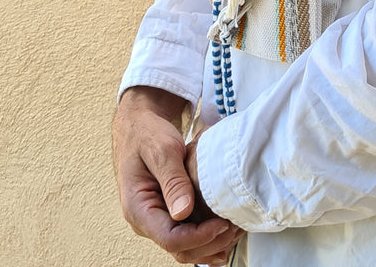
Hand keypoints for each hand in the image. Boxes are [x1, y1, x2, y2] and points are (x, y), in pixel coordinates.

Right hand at [113, 86, 242, 265]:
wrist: (140, 126)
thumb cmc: (147, 134)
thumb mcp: (162, 150)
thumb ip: (173, 180)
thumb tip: (183, 212)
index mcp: (138, 209)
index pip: (170, 238)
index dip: (199, 236)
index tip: (222, 223)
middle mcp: (146, 221)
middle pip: (180, 249)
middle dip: (210, 244)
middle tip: (237, 227)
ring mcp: (158, 219)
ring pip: (185, 247)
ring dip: (212, 243)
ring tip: (237, 229)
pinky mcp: (169, 213)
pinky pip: (188, 234)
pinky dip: (208, 236)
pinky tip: (227, 229)